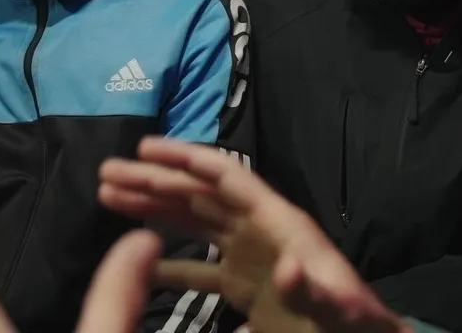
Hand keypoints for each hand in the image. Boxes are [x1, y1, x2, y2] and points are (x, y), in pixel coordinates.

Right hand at [99, 137, 409, 332]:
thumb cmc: (354, 323)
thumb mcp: (337, 309)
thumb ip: (314, 292)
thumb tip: (289, 271)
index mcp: (280, 224)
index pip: (229, 180)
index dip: (188, 159)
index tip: (146, 147)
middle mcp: (260, 231)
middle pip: (200, 194)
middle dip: (155, 180)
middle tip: (106, 171)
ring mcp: (250, 256)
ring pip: (194, 222)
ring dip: (154, 208)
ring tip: (109, 197)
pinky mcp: (245, 286)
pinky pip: (199, 267)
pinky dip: (168, 263)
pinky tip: (138, 263)